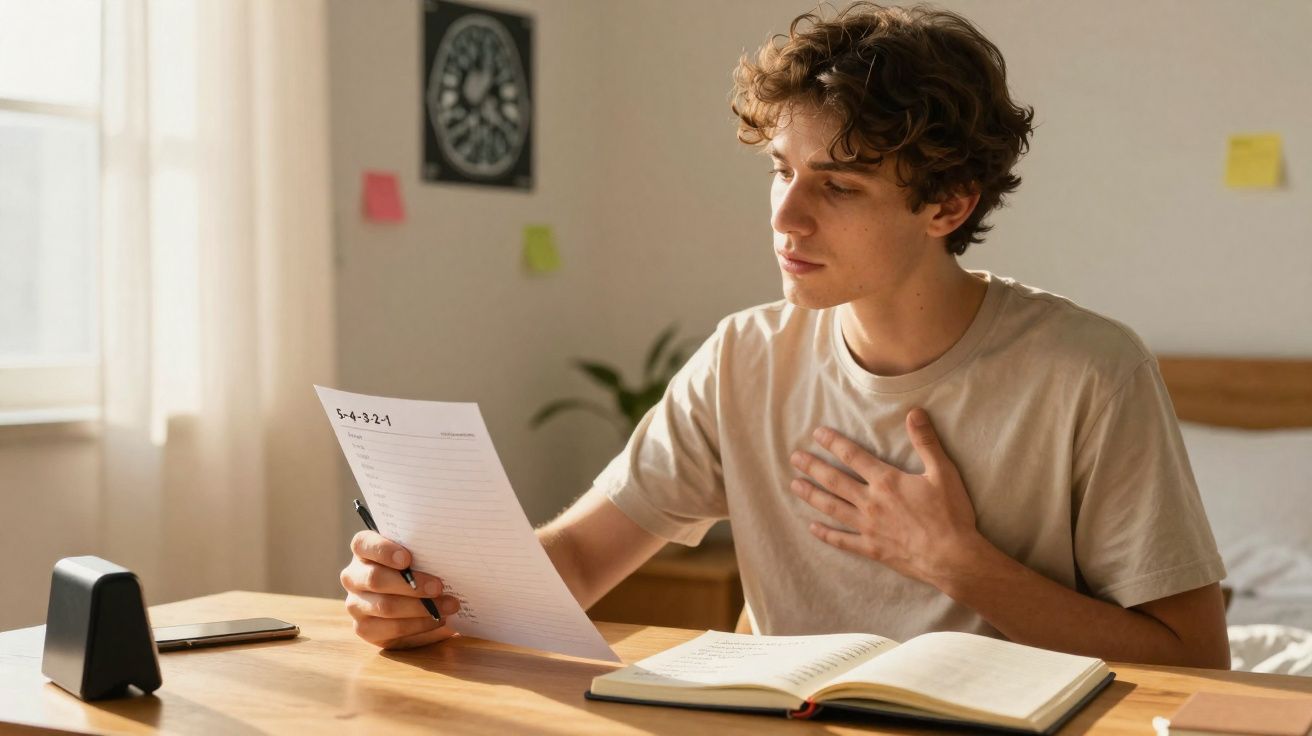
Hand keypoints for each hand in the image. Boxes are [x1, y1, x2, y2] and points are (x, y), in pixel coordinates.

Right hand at [340, 531, 461, 649]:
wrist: (411, 602)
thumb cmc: (416, 568)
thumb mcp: (417, 555)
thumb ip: (422, 552)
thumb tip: (446, 555)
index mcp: (363, 550)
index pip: (363, 544)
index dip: (384, 550)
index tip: (407, 559)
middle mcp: (353, 576)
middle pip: (375, 579)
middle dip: (411, 584)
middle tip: (439, 587)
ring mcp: (355, 604)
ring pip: (385, 606)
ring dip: (420, 608)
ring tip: (447, 606)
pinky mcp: (364, 628)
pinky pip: (391, 629)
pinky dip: (419, 625)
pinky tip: (436, 620)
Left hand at [788, 407, 984, 587]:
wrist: (952, 557)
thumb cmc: (950, 514)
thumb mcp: (943, 472)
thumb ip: (926, 441)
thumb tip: (915, 412)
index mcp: (886, 481)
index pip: (852, 456)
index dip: (833, 443)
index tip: (816, 434)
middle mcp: (871, 502)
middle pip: (835, 480)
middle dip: (813, 467)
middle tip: (794, 457)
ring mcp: (868, 527)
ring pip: (832, 507)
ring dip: (812, 495)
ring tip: (794, 485)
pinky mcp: (871, 549)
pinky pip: (842, 541)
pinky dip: (825, 534)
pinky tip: (812, 527)